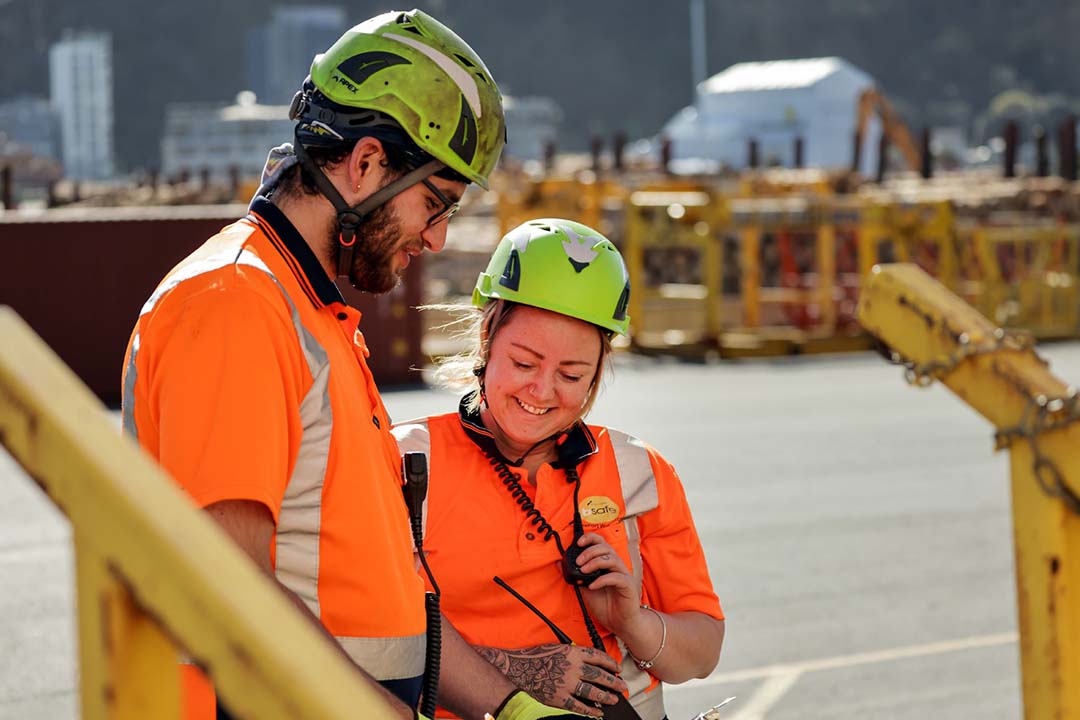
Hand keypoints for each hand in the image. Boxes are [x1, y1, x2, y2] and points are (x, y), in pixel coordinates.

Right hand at [477, 643, 627, 717]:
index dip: (610, 663)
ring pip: (593, 691)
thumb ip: (573, 654)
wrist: (517, 668)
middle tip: (622, 686)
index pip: (598, 657)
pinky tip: (598, 712)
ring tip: (614, 699)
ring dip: (606, 696)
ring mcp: (566, 684)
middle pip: (599, 675)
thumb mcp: (557, 648)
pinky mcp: (559, 698)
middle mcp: (572, 667)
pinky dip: (590, 710)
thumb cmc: (536, 657)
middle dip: (613, 682)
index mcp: (572, 652)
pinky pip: (579, 706)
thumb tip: (589, 662)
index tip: (617, 668)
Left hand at [573, 533, 641, 635]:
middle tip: (578, 562)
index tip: (578, 542)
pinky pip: (617, 577)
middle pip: (606, 548)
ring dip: (595, 562)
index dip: (590, 538)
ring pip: (612, 559)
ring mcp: (624, 575)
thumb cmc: (604, 605)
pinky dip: (602, 580)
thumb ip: (576, 575)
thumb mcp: (584, 588)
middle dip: (590, 551)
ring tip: (584, 571)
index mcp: (607, 564)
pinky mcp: (628, 586)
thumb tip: (559, 563)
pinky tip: (592, 586)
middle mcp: (616, 566)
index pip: (601, 543)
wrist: (618, 623)